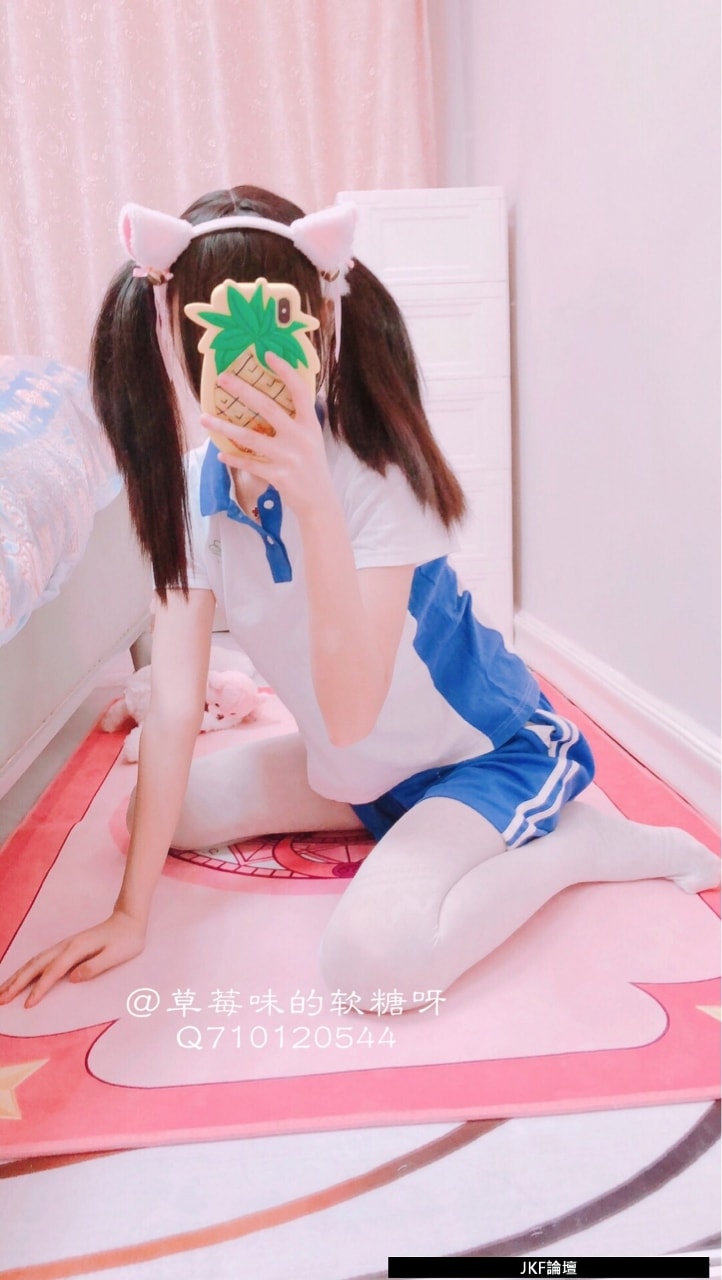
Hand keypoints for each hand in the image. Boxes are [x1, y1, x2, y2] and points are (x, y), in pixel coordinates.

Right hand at [0, 910, 145, 1007]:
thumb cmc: (126, 940)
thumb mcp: (116, 955)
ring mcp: (64, 946)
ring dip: (17, 976)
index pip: (53, 972)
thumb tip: (73, 978)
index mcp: (77, 949)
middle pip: (35, 965)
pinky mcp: (65, 948)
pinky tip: (19, 977)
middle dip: (16, 983)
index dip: (40, 989)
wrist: (129, 920)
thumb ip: (95, 966)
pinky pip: (40, 960)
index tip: (27, 1005)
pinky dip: (26, 970)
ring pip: (34, 961)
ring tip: (2, 991)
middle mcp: (66, 946)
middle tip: (0, 1000)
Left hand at [200, 352, 334, 520]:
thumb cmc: (312, 467)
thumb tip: (277, 398)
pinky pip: (250, 464)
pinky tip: (220, 453)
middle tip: (222, 379)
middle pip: (268, 408)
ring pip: (250, 438)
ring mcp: (289, 457)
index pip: (299, 391)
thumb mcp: (312, 439)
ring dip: (224, 427)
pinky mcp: (279, 476)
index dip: (285, 371)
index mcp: (310, 425)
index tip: (267, 355)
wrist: (320, 502)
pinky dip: (233, 458)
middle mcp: (300, 438)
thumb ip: (298, 420)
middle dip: (243, 391)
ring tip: (204, 418)